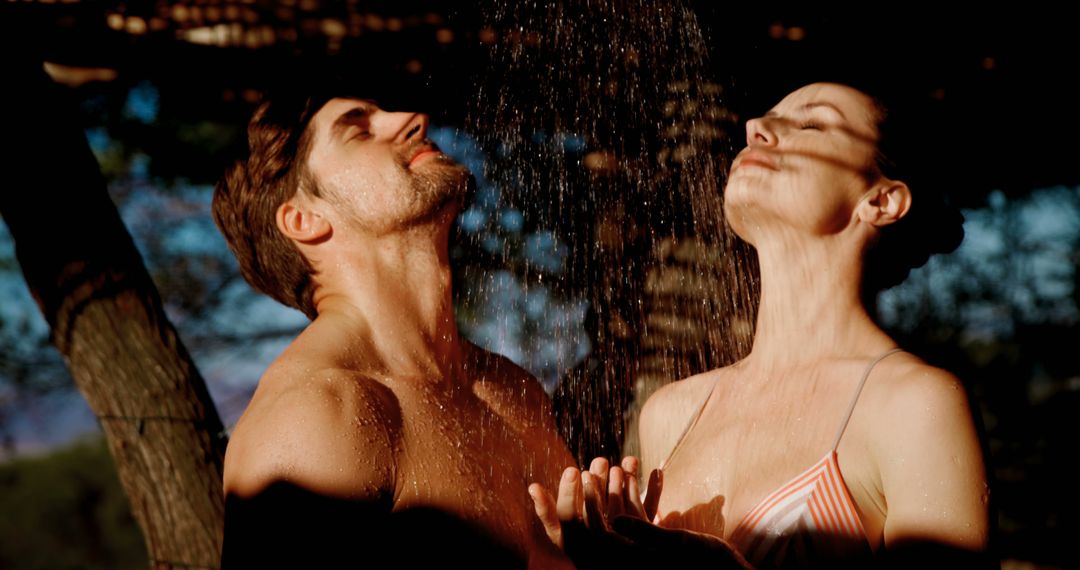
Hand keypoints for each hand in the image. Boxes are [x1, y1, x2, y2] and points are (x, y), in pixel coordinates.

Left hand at [529, 456, 750, 568]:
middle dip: (603, 490)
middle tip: (599, 462)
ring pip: (628, 515)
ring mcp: (646, 550)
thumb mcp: (677, 546)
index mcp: (630, 562)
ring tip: (628, 460)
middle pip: (608, 521)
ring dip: (627, 488)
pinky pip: (648, 517)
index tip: (583, 473)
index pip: (599, 532)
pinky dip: (650, 496)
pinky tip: (657, 471)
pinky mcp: (661, 543)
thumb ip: (644, 534)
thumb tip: (614, 522)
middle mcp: (633, 557)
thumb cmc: (712, 566)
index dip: (588, 504)